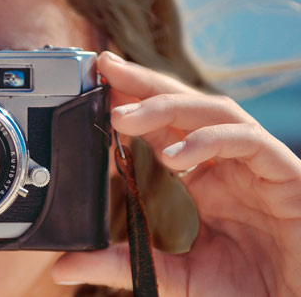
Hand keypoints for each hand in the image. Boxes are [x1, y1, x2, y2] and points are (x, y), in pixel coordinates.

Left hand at [52, 51, 300, 295]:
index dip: (129, 105)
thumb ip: (120, 264)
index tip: (91, 89)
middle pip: (182, 106)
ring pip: (213, 111)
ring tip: (124, 116)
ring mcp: (253, 165)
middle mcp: (223, 164)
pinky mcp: (283, 174)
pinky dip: (208, 140)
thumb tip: (62, 266)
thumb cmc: (243, 288)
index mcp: (198, 180)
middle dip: (142, 84)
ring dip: (167, 107)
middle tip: (103, 68)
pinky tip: (173, 155)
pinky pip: (247, 141)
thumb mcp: (170, 276)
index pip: (160, 129)